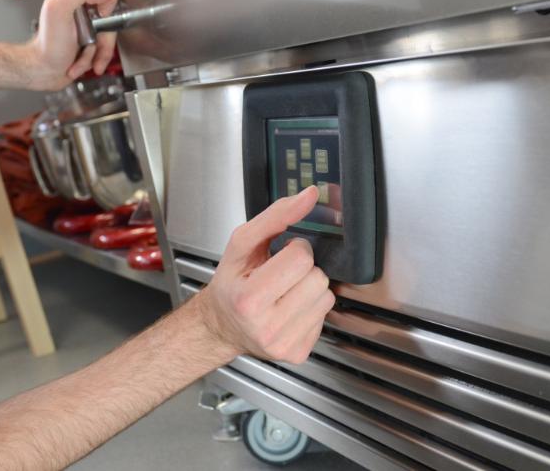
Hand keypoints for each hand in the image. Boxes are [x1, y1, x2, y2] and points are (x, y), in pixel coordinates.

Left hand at [29, 0, 119, 88]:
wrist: (46, 71)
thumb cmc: (48, 45)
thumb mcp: (59, 10)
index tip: (100, 14)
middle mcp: (80, 2)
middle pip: (111, 9)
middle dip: (103, 32)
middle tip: (91, 38)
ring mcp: (88, 20)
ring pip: (110, 30)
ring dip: (99, 49)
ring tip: (84, 54)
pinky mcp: (92, 36)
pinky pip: (107, 45)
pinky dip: (97, 57)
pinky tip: (83, 60)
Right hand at [197, 186, 335, 363]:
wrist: (222, 324)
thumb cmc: (231, 282)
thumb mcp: (241, 243)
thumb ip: (276, 215)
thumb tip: (309, 195)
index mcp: (249, 299)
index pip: (301, 259)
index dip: (295, 249)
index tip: (280, 254)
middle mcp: (266, 327)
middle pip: (318, 279)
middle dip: (304, 269)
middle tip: (282, 274)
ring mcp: (283, 344)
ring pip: (327, 298)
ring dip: (310, 288)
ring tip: (286, 290)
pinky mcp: (297, 354)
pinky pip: (325, 318)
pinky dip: (311, 308)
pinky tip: (290, 308)